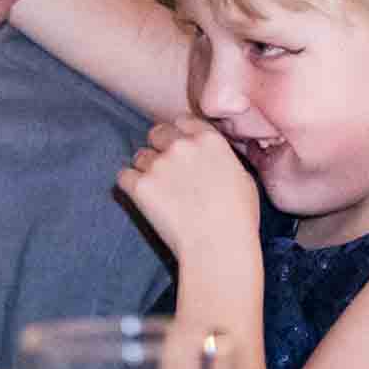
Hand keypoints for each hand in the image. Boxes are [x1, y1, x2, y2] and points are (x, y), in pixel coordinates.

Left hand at [116, 116, 260, 265]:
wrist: (218, 247)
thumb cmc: (238, 219)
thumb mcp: (243, 178)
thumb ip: (222, 159)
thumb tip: (213, 159)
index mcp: (209, 140)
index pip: (182, 121)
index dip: (179, 135)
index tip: (180, 149)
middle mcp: (181, 145)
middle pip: (157, 133)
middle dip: (159, 148)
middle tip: (167, 172)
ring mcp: (159, 164)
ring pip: (140, 156)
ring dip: (146, 170)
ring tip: (161, 194)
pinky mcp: (140, 185)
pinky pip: (124, 176)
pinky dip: (131, 186)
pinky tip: (145, 201)